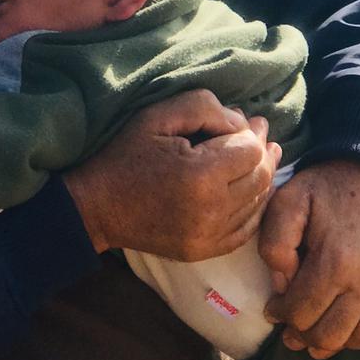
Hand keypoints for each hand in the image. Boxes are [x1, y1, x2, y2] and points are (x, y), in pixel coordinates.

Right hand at [65, 91, 280, 259]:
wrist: (97, 207)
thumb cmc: (126, 156)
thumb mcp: (156, 117)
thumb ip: (203, 108)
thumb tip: (241, 122)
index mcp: (201, 176)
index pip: (251, 150)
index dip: (251, 132)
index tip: (245, 120)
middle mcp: (212, 211)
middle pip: (261, 176)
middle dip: (262, 152)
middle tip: (257, 133)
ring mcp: (210, 237)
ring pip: (258, 202)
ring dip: (261, 177)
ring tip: (258, 156)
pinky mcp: (206, 251)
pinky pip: (247, 228)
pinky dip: (253, 206)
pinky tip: (249, 189)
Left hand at [259, 161, 359, 358]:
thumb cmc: (323, 191)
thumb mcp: (287, 202)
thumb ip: (274, 243)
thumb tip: (282, 284)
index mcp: (337, 260)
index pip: (302, 312)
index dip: (281, 315)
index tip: (273, 308)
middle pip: (331, 334)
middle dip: (304, 336)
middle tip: (290, 329)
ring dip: (337, 342)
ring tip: (318, 333)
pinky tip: (351, 322)